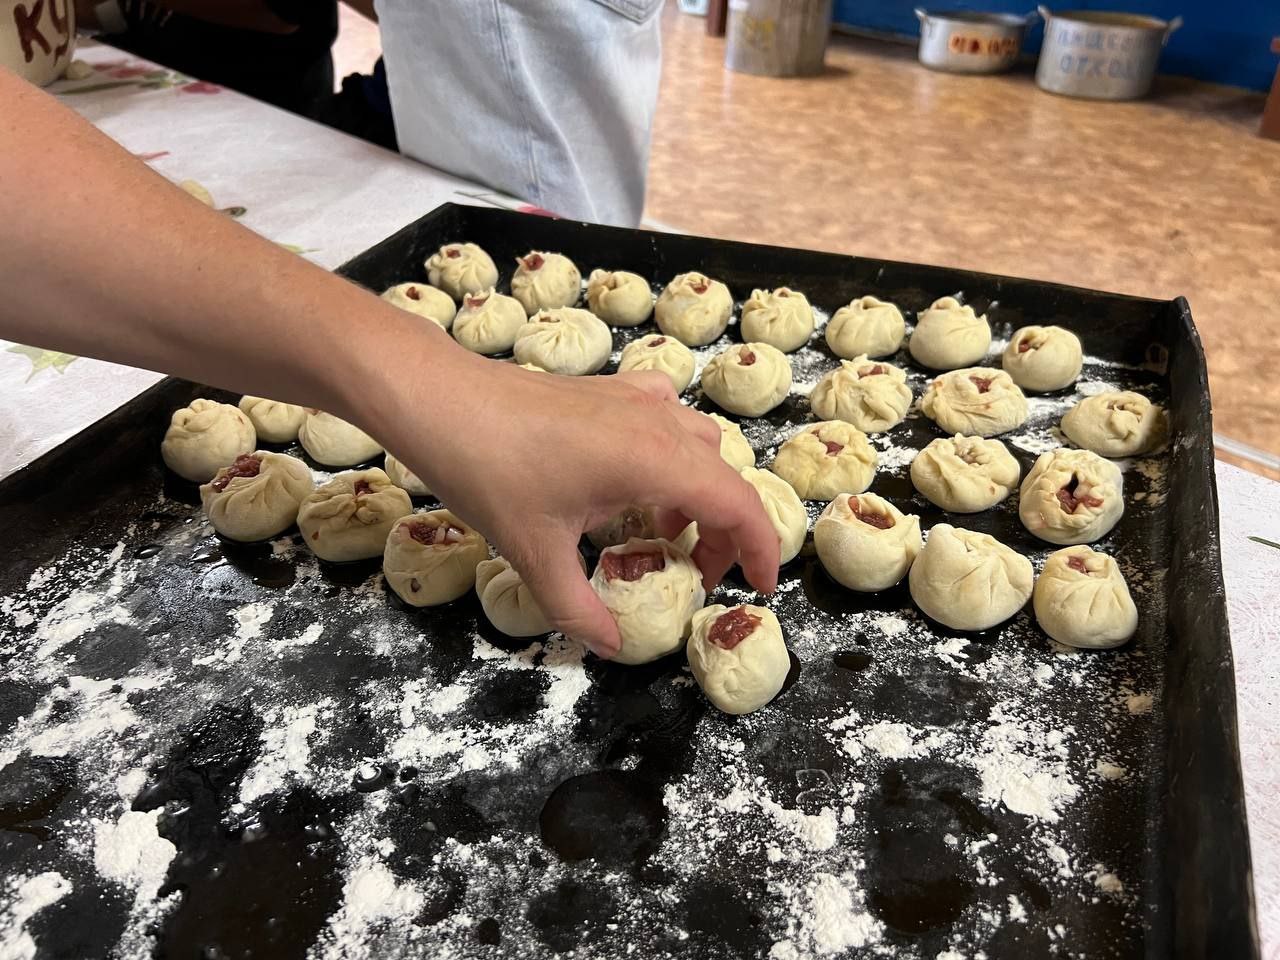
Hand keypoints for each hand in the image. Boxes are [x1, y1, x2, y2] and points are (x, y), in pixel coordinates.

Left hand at [362, 350, 779, 657]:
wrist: (441, 400)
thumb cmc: (489, 470)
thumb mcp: (535, 555)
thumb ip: (580, 609)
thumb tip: (610, 647)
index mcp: (656, 462)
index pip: (739, 507)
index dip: (760, 552)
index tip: (757, 589)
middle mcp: (660, 423)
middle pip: (725, 479)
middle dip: (725, 534)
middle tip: (695, 577)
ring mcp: (636, 399)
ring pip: (700, 446)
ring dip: (698, 492)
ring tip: (663, 535)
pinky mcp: (611, 389)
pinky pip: (667, 418)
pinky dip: (671, 453)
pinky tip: (636, 477)